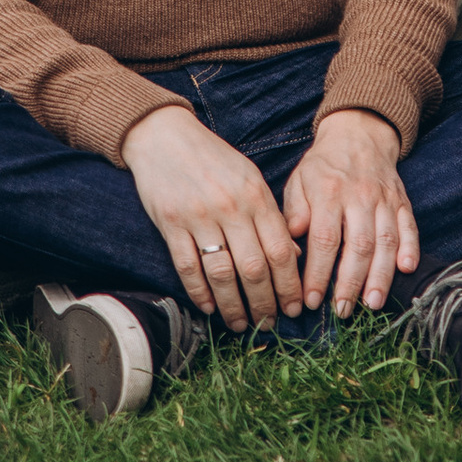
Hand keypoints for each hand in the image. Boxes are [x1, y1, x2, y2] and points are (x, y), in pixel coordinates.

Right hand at [121, 103, 303, 329]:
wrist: (165, 137)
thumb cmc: (214, 159)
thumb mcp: (251, 179)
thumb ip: (271, 216)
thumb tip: (293, 256)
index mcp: (256, 196)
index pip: (280, 250)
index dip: (290, 284)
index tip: (296, 307)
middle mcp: (231, 208)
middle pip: (254, 268)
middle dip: (265, 303)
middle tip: (269, 324)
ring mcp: (199, 217)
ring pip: (222, 274)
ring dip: (233, 306)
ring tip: (241, 324)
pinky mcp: (170, 224)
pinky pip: (188, 266)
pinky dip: (199, 292)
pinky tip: (209, 308)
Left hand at [283, 108, 417, 318]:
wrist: (359, 135)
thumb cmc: (323, 167)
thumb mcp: (298, 182)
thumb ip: (293, 212)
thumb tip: (291, 240)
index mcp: (328, 193)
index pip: (324, 240)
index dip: (319, 273)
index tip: (311, 300)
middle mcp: (359, 197)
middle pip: (358, 245)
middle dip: (350, 282)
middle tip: (342, 311)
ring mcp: (384, 200)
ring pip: (385, 241)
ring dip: (380, 275)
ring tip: (372, 303)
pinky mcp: (402, 201)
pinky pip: (409, 226)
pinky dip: (410, 248)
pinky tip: (406, 269)